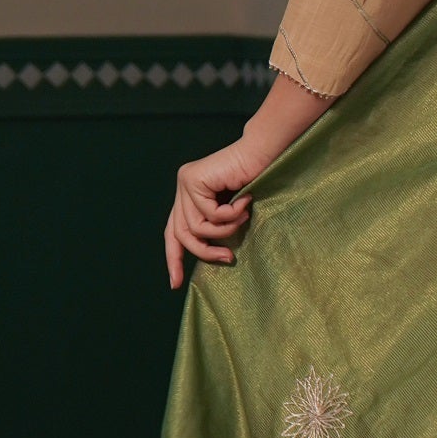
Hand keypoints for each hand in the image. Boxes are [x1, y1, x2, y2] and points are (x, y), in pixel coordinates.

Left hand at [164, 74, 335, 287]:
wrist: (264, 154)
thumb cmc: (256, 182)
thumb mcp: (230, 212)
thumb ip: (215, 226)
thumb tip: (207, 254)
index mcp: (189, 196)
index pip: (172, 232)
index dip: (174, 258)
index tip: (176, 284)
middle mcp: (183, 188)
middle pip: (180, 233)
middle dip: (203, 251)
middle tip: (227, 259)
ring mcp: (185, 182)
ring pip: (195, 227)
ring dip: (224, 230)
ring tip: (244, 218)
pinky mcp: (193, 179)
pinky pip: (208, 214)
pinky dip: (230, 214)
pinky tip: (245, 201)